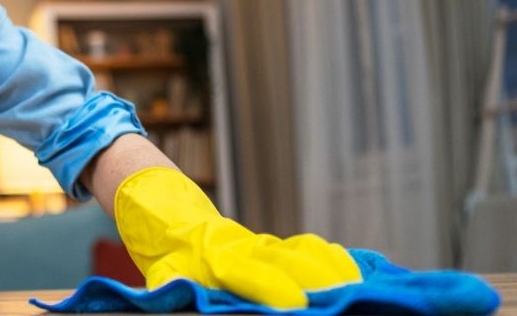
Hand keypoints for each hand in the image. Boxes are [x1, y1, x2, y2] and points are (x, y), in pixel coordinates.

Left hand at [115, 167, 360, 308]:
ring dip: (334, 272)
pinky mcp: (279, 246)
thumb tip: (177, 292)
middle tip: (345, 300)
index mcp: (216, 258)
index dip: (273, 287)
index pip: (249, 271)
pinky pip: (312, 249)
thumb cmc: (170, 257)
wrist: (173, 220)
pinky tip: (357, 276)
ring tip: (359, 292)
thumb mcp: (164, 274)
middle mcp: (247, 248)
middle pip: (289, 261)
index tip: (296, 304)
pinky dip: (336, 261)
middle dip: (319, 282)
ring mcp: (266, 245)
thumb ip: (174, 287)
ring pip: (306, 252)